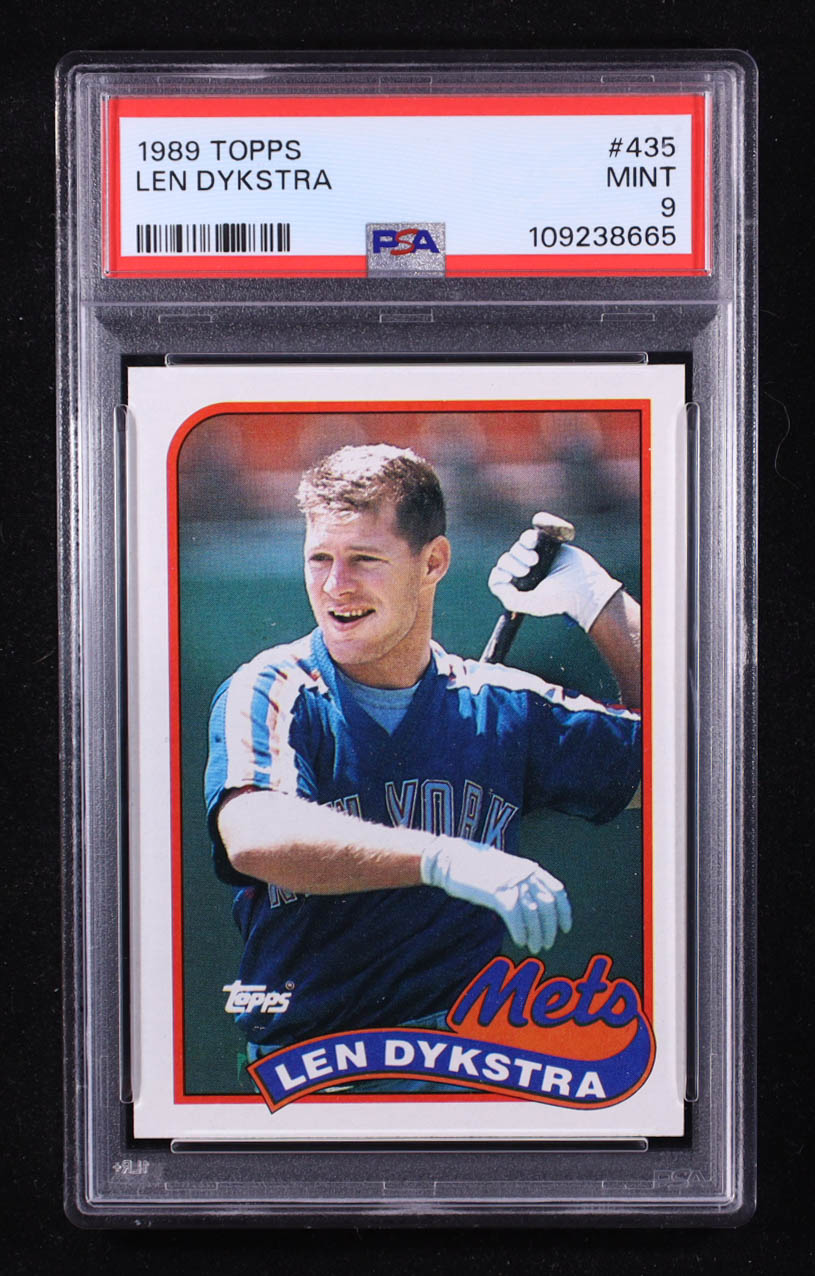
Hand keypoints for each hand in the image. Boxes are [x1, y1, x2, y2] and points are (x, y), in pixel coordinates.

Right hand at [421, 840, 571, 952]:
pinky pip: (515, 918)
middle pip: (547, 906)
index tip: (565, 928)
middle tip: (546, 944)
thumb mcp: (506, 870)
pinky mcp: (497, 893)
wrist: (453, 859)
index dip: (564, 912)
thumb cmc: (478, 867)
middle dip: (549, 929)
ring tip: (534, 947)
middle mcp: (524, 875)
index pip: (557, 891)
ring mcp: (511, 883)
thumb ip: (522, 883)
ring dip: (536, 935)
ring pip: (533, 915)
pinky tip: (519, 941)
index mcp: (530, 868)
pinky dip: (520, 933)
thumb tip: (535, 906)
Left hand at [488, 521, 621, 632]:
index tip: (509, 578)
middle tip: (527, 571)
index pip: (497, 579)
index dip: (499, 576)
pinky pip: (529, 536)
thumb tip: (498, 584)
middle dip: (513, 564)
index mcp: (519, 589)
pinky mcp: (545, 545)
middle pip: (506, 561)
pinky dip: (528, 537)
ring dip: (521, 551)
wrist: (586, 585)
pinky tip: (534, 543)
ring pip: (516, 548)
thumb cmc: (560, 599)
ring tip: (535, 559)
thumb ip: (512, 600)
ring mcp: (534, 558)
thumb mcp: (534, 604)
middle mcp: (524, 574)